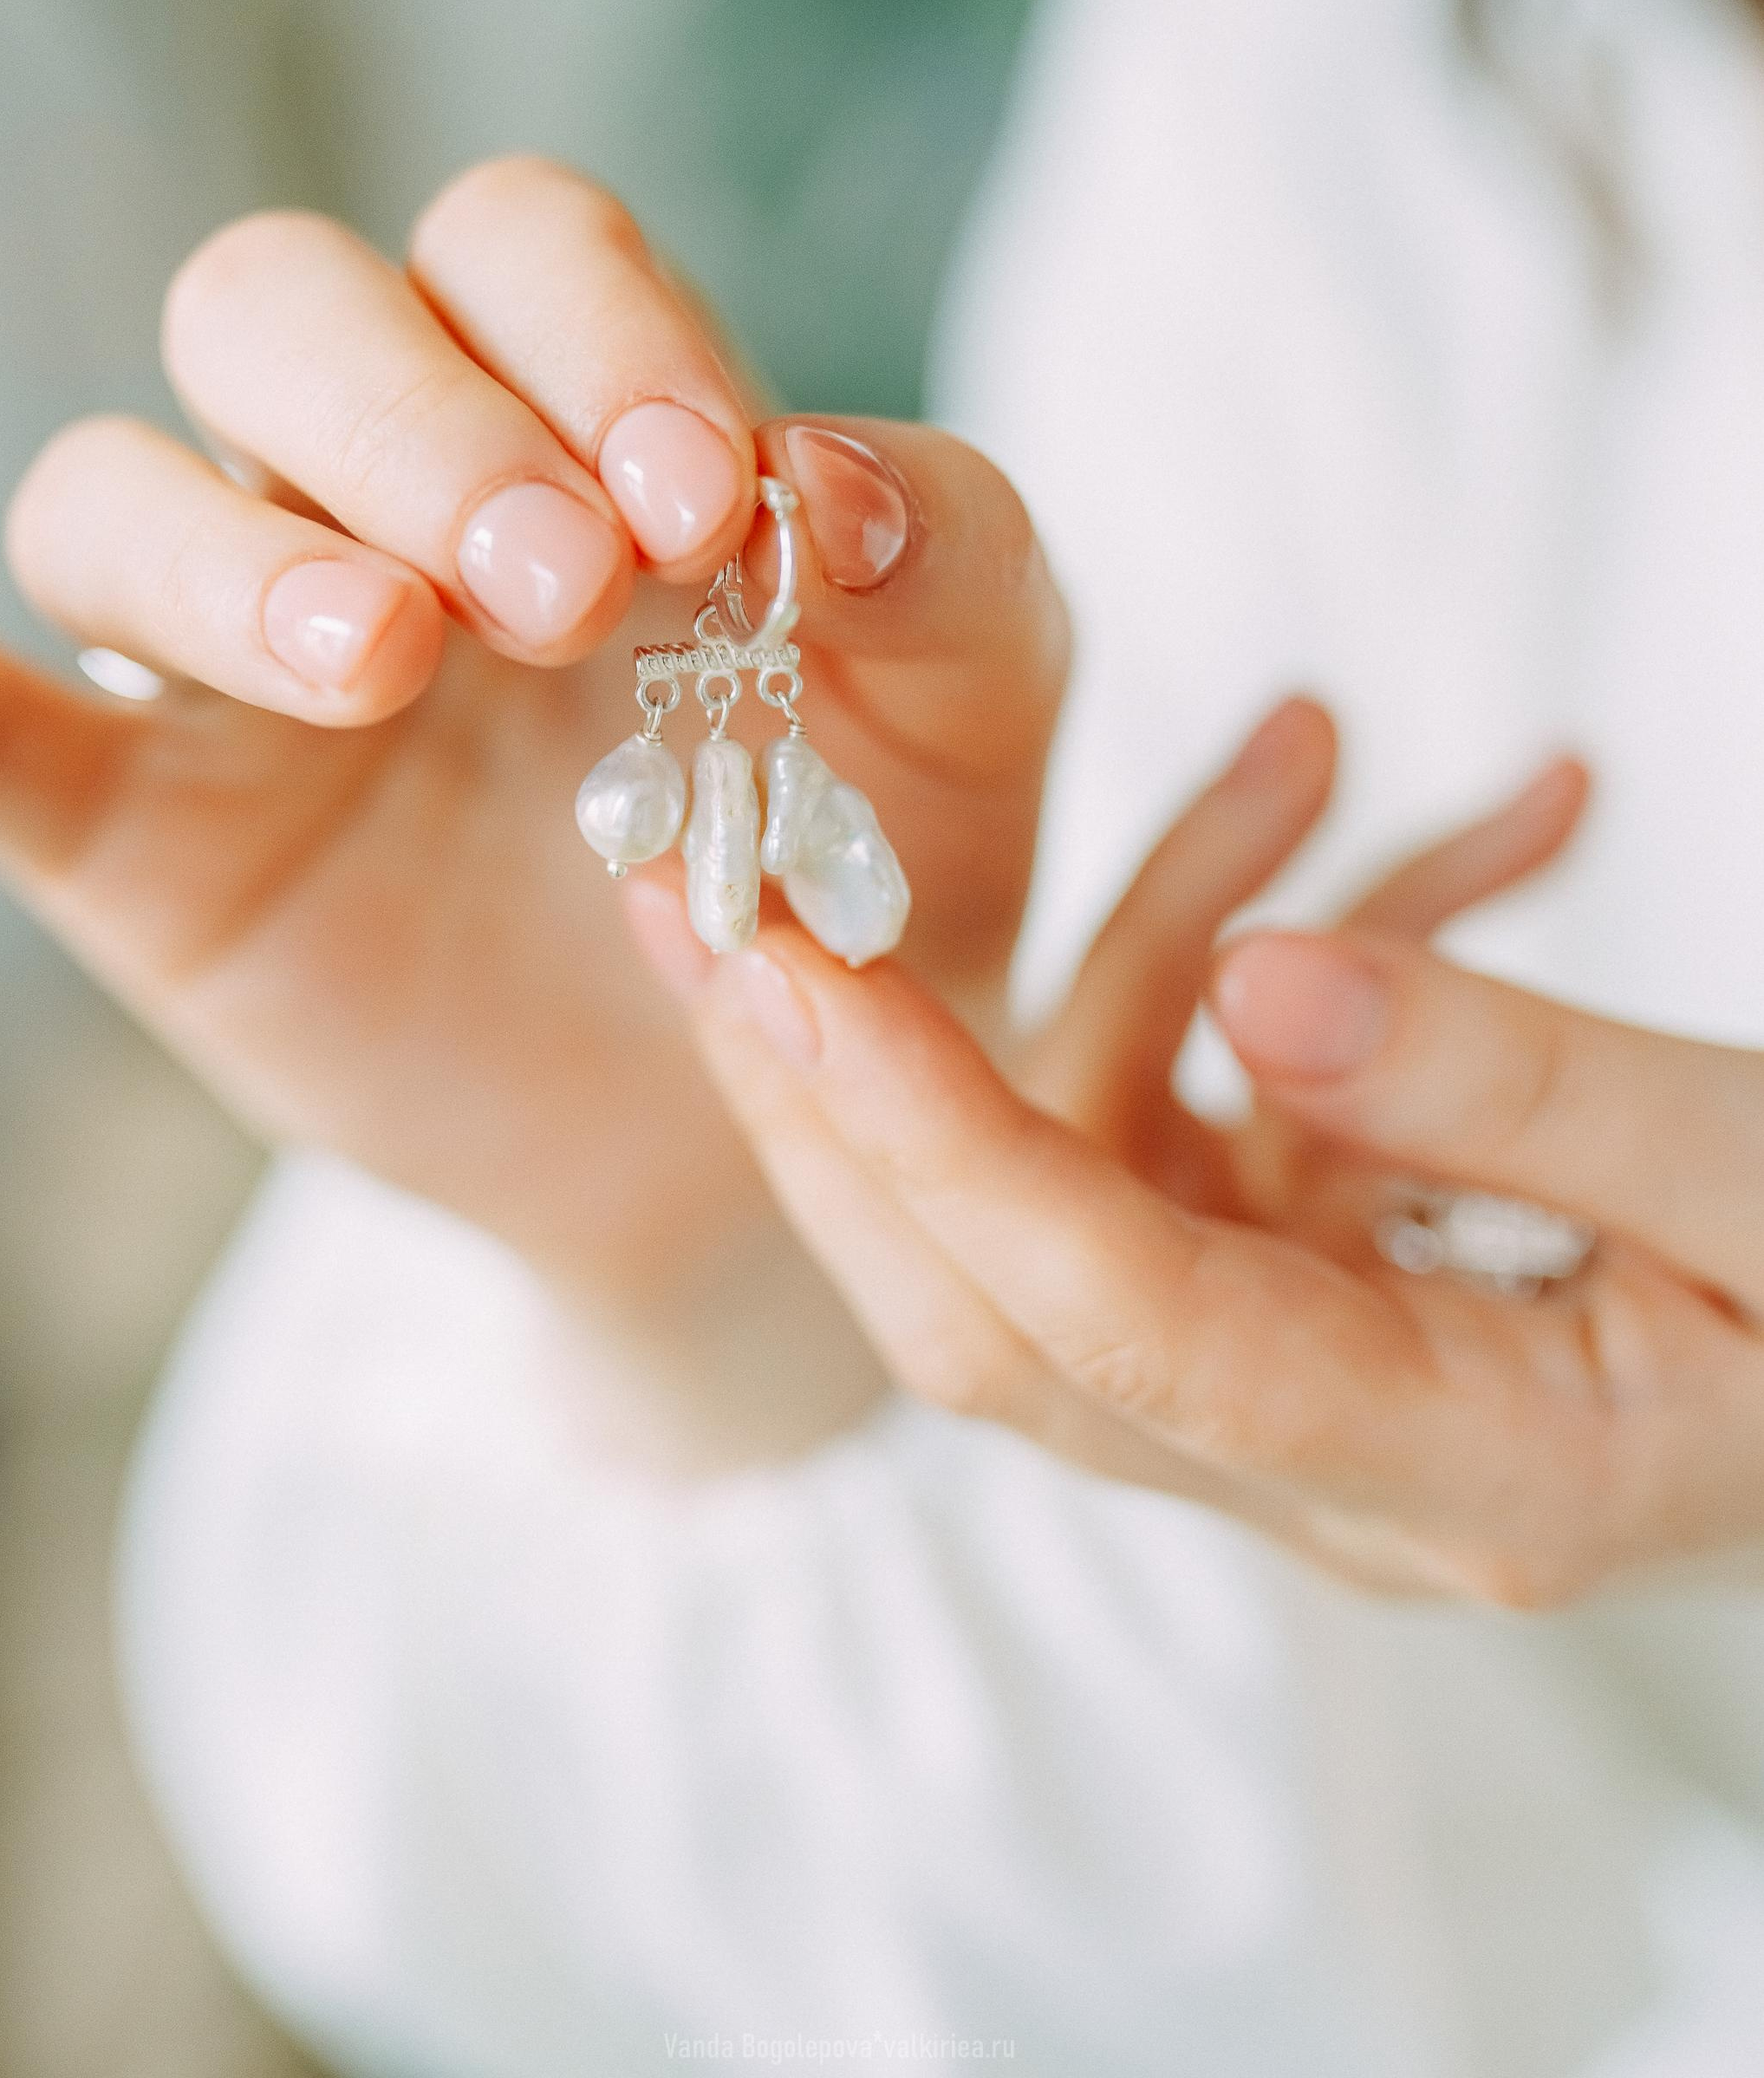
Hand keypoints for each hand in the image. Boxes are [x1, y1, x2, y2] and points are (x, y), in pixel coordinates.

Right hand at [0, 159, 1065, 1319]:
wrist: (775, 1130)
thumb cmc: (877, 859)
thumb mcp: (980, 697)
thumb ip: (943, 551)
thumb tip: (828, 479)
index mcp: (569, 408)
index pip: (517, 248)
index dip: (599, 333)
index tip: (711, 505)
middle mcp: (374, 491)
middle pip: (281, 311)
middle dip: (416, 418)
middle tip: (565, 588)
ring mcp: (234, 661)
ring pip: (114, 493)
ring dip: (236, 555)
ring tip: (389, 665)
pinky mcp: (139, 833)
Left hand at [658, 707, 1763, 1600]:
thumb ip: (1530, 1087)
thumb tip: (1268, 978)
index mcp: (1455, 1474)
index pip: (1112, 1319)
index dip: (930, 1134)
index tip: (777, 945)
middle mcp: (1345, 1458)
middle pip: (1002, 1303)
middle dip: (837, 1091)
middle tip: (694, 878)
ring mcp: (1334, 1368)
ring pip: (1098, 1178)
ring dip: (1108, 955)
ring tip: (1223, 750)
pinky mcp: (1355, 1275)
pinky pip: (1244, 1103)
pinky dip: (1297, 945)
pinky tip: (1484, 816)